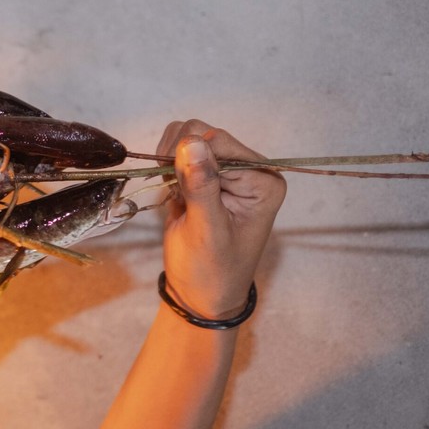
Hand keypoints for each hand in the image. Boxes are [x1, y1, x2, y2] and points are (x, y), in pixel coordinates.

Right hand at [156, 120, 286, 319]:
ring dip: (170, 162)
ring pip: (186, 136)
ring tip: (175, 196)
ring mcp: (226, 170)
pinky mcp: (205, 175)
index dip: (189, 157)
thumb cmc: (211, 271)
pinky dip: (166, 168)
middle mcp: (249, 169)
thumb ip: (201, 185)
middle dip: (178, 159)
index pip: (219, 141)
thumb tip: (190, 141)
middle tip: (174, 194)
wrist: (200, 295)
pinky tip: (173, 195)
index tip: (175, 188)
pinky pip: (177, 151)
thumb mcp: (207, 231)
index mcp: (262, 180)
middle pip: (201, 132)